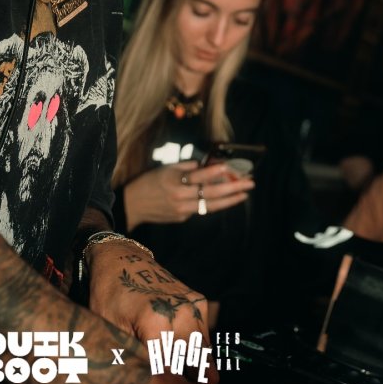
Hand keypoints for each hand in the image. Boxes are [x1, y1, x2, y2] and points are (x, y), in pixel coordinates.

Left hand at [86, 238, 216, 383]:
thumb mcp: (109, 331)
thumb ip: (128, 361)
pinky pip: (205, 339)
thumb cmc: (108, 296)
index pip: (176, 377)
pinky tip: (172, 351)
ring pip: (207, 358)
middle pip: (203, 373)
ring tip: (169, 374)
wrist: (121, 259)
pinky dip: (192, 351)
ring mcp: (196, 308)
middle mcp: (184, 316)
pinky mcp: (201, 302)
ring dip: (192, 370)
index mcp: (158, 325)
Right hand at [123, 160, 253, 229]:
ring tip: (244, 194)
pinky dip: (214, 204)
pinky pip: (201, 209)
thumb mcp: (164, 168)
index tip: (228, 168)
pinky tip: (226, 199)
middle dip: (232, 188)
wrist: (133, 205)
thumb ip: (185, 167)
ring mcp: (182, 210)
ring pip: (210, 205)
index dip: (213, 173)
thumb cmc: (148, 182)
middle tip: (249, 183)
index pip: (197, 177)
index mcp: (173, 181)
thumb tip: (205, 165)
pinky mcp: (182, 218)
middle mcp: (179, 197)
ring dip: (229, 200)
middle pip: (210, 194)